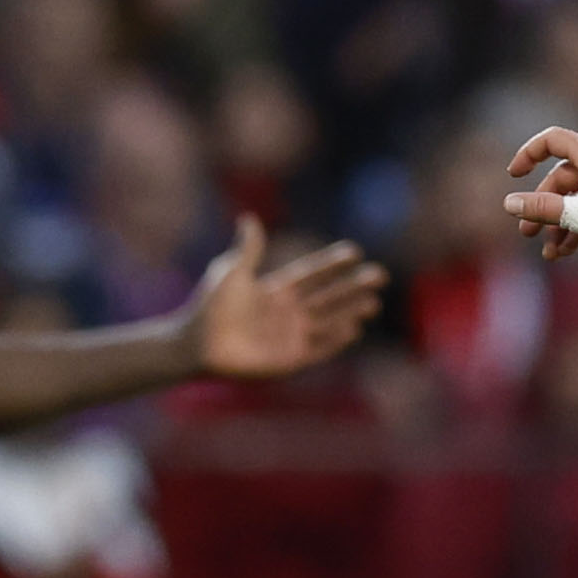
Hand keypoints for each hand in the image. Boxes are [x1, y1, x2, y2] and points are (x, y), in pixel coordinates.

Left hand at [187, 218, 384, 379]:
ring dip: (352, 311)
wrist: (197, 344)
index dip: (333, 264)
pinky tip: (353, 329)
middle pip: (329, 297)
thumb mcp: (231, 272)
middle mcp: (289, 313)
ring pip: (330, 321)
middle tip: (379, 276)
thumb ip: (249, 249)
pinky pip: (320, 348)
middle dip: (354, 287)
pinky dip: (336, 340)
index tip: (355, 252)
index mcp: (277, 290)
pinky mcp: (292, 358)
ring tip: (373, 303)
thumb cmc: (210, 307)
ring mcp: (292, 336)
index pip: (312, 275)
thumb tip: (250, 218)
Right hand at [505, 127, 577, 259]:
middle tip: (528, 235)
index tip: (514, 176)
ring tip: (553, 255)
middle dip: (545, 208)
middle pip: (566, 178)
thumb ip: (543, 209)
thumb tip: (509, 203)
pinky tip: (573, 249)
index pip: (552, 141)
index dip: (528, 154)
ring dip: (565, 224)